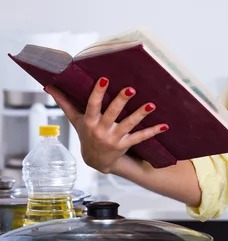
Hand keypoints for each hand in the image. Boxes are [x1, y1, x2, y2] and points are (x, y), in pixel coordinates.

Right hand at [44, 78, 168, 173]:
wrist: (95, 160)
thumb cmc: (86, 134)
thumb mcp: (74, 119)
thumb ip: (64, 102)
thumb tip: (49, 85)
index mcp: (89, 122)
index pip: (92, 105)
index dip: (98, 93)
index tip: (104, 79)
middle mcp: (101, 130)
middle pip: (112, 113)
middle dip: (121, 101)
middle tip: (131, 89)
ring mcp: (114, 138)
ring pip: (129, 125)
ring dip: (140, 115)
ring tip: (152, 105)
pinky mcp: (126, 145)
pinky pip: (141, 137)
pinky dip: (153, 132)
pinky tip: (165, 125)